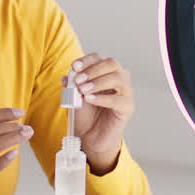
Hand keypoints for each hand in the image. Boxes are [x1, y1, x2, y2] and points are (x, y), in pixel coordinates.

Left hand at [65, 53, 133, 173]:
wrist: (89, 136)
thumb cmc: (84, 114)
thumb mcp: (73, 96)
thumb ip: (72, 85)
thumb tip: (67, 76)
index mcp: (105, 72)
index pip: (99, 58)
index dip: (87, 60)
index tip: (74, 67)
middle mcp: (118, 79)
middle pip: (112, 64)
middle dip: (93, 70)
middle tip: (78, 80)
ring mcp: (126, 92)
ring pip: (119, 78)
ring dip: (99, 82)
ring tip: (83, 90)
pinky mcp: (128, 107)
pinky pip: (118, 100)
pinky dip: (102, 98)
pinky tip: (90, 99)